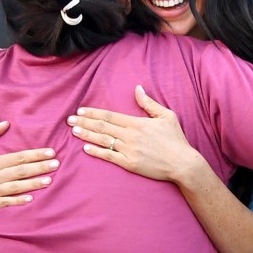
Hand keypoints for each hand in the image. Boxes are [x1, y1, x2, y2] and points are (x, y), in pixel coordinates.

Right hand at [0, 121, 59, 213]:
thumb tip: (6, 123)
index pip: (17, 157)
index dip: (35, 154)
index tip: (50, 152)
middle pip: (20, 171)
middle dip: (39, 168)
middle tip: (56, 164)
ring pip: (16, 187)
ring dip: (33, 184)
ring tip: (49, 180)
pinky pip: (6, 202)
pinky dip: (18, 201)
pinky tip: (31, 198)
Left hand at [69, 86, 201, 182]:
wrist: (182, 163)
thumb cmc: (176, 139)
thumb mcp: (166, 116)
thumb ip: (149, 103)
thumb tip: (137, 89)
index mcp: (137, 123)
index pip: (110, 116)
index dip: (93, 112)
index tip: (81, 110)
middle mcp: (130, 135)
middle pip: (102, 127)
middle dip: (84, 122)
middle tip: (69, 120)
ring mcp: (128, 150)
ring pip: (103, 140)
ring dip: (87, 134)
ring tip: (74, 131)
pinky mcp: (129, 164)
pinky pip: (109, 156)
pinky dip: (96, 151)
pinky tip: (86, 148)